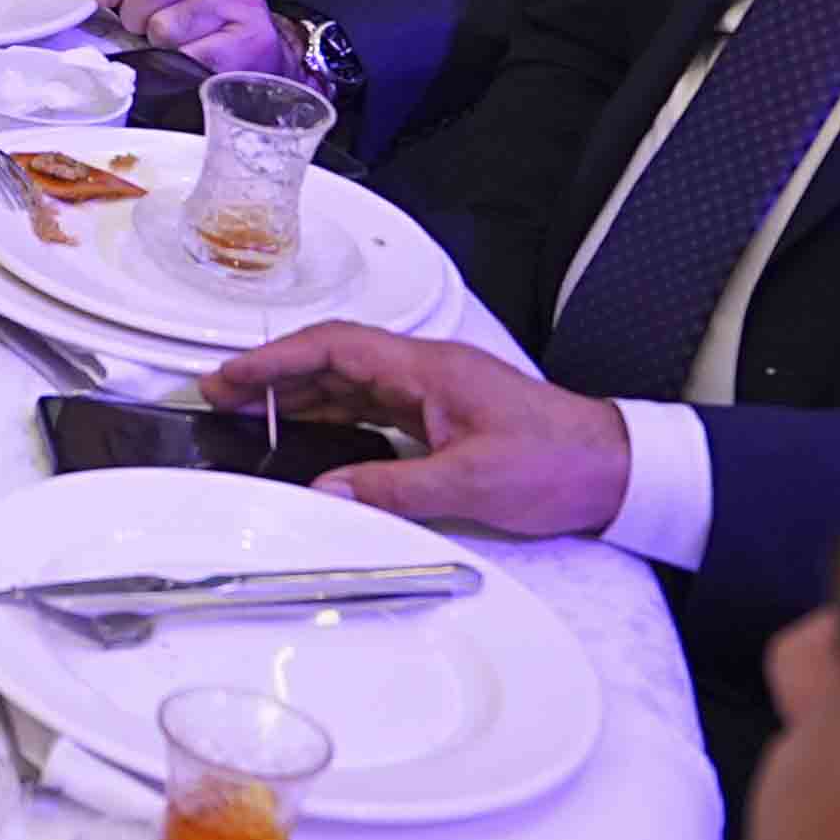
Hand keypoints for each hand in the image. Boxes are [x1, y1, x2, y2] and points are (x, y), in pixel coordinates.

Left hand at [93, 0, 291, 80]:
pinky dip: (180, 65)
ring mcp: (237, 1)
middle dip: (132, 16)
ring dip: (156, 44)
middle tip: (139, 29)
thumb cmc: (202, 17)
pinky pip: (191, 56)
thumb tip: (92, 1)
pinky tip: (189, 59)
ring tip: (168, 44)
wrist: (257, 48)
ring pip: (167, 25)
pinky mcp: (249, 39)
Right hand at [201, 319, 633, 542]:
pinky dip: (331, 414)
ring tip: (250, 414)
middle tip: (220, 394)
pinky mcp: (443, 416)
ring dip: (298, 393)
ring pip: (349, 381)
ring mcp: (435, 392)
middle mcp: (426, 371)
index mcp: (428, 369)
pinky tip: (310, 436)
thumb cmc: (559, 464)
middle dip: (273, 373)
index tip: (230, 377)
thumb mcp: (471, 482)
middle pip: (332, 358)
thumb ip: (392, 488)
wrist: (619, 470)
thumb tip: (324, 491)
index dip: (275, 359)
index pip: (334, 348)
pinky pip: (372, 406)